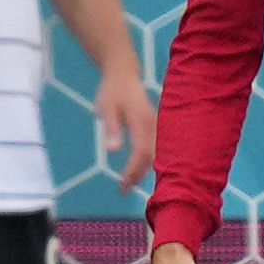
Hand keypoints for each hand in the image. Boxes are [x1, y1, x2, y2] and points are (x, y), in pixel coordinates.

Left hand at [98, 69, 156, 191]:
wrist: (124, 74)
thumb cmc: (112, 91)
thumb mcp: (106, 108)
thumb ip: (111, 128)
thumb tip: (112, 151)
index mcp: (141, 121)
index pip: (141, 152)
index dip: (133, 171)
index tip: (121, 184)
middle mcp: (153, 125)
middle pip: (151, 157)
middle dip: (139, 175)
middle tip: (124, 190)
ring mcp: (157, 125)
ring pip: (156, 154)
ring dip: (144, 170)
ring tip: (129, 184)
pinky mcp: (156, 127)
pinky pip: (156, 148)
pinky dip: (149, 161)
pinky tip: (139, 170)